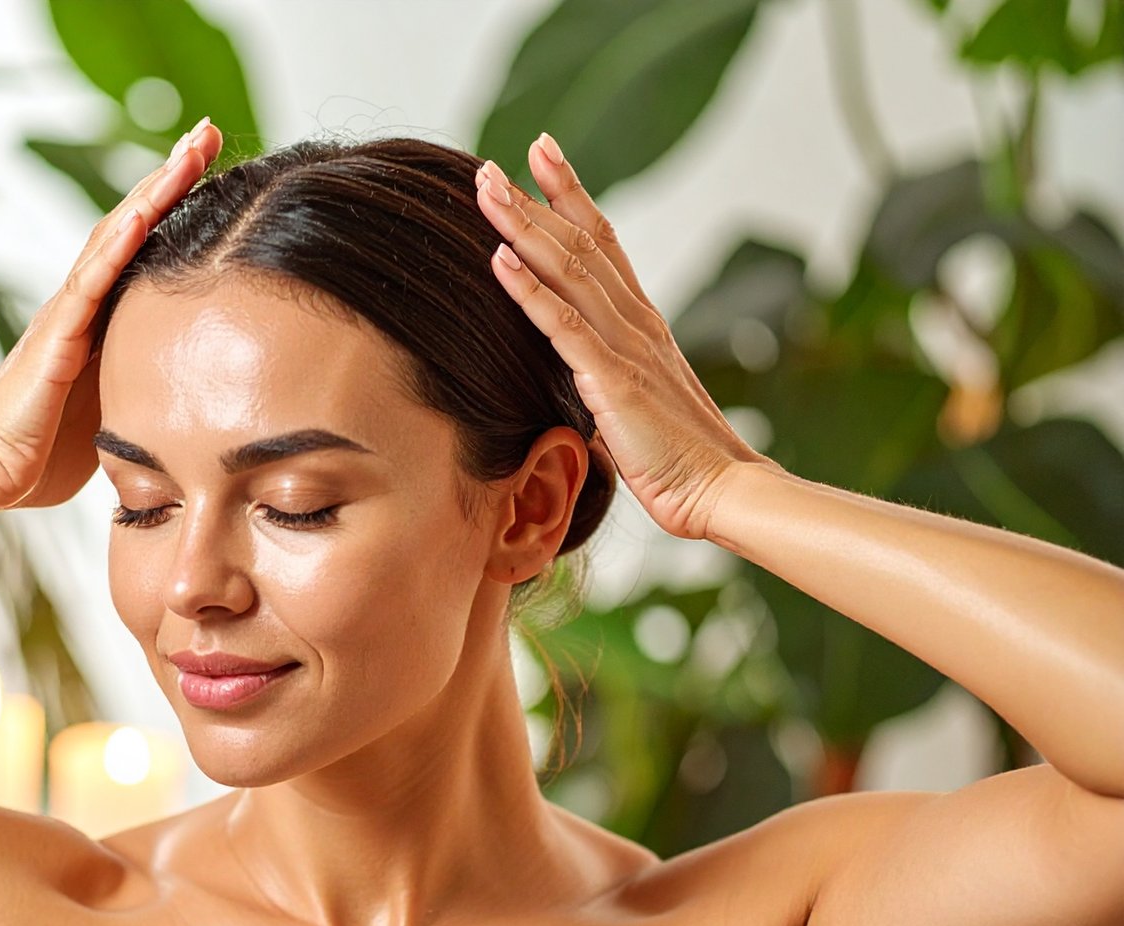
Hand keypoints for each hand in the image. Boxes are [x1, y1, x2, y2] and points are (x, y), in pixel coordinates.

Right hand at [0, 117, 222, 510]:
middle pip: (130, 226)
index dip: (176, 206)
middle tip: (205, 132)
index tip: (212, 166)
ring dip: (151, 194)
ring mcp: (65, 317)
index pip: (144, 249)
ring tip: (186, 151)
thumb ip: (148, 385)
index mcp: (100, 320)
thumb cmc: (47, 452)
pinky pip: (87, 286)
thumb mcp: (118, 409)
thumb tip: (202, 391)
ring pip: (111, 240)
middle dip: (169, 177)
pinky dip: (115, 248)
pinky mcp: (54, 342)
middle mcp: (81, 305)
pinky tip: (143, 215)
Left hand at [473, 136, 776, 541]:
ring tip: (484, 189)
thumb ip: (603, 382)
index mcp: (643, 324)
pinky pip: (565, 327)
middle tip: (492, 165)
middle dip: (533, 200)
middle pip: (580, 243)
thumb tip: (576, 386)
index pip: (604, 242)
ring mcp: (627, 347)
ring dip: (523, 227)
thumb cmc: (679, 459)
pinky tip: (498, 260)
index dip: (570, 195)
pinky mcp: (614, 381)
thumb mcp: (633, 407)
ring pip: (569, 270)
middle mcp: (636, 322)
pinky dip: (529, 291)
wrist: (722, 490)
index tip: (541, 154)